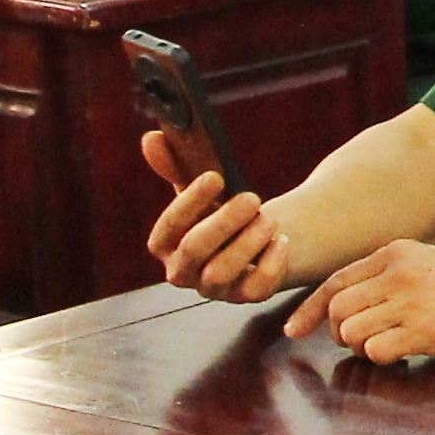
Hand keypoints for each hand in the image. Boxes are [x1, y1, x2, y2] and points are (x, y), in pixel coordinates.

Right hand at [142, 133, 298, 302]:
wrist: (253, 236)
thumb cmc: (217, 209)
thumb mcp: (197, 188)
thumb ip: (174, 166)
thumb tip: (152, 138)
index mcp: (165, 246)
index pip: (167, 230)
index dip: (189, 203)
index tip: (215, 176)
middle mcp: (183, 272)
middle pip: (194, 251)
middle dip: (222, 222)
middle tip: (251, 197)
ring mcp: (214, 288)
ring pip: (222, 273)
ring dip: (247, 242)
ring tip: (268, 217)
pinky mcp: (245, 297)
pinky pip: (255, 290)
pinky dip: (271, 264)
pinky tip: (281, 240)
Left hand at [296, 240, 434, 362]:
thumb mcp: (429, 262)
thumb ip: (390, 275)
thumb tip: (347, 303)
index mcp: (396, 252)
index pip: (335, 281)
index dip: (309, 309)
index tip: (294, 329)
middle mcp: (398, 272)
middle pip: (337, 308)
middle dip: (338, 332)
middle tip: (361, 342)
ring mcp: (412, 301)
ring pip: (351, 331)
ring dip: (361, 348)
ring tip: (388, 346)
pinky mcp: (426, 330)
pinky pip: (377, 351)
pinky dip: (384, 359)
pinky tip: (406, 354)